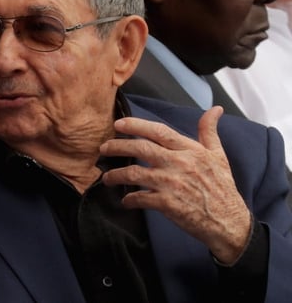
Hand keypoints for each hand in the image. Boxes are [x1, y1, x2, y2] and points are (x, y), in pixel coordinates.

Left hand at [99, 106, 251, 263]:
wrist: (230, 222)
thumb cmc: (222, 188)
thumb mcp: (219, 156)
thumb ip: (209, 132)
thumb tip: (214, 109)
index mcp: (190, 150)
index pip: (159, 131)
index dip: (136, 125)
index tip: (118, 124)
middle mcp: (179, 163)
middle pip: (141, 148)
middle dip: (117, 146)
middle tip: (103, 148)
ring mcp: (172, 184)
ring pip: (135, 173)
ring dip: (116, 175)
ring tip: (106, 178)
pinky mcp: (168, 204)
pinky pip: (140, 198)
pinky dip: (129, 199)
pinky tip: (126, 201)